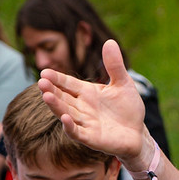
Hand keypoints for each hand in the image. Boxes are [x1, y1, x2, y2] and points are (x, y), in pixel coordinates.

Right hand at [38, 40, 146, 163]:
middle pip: (62, 97)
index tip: (45, 72)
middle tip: (41, 82)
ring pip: (65, 113)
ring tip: (46, 96)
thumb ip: (115, 66)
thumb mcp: (123, 84)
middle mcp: (82, 107)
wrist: (138, 132)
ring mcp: (85, 123)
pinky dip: (70, 127)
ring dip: (56, 106)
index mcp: (87, 93)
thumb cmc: (128, 108)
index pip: (68, 83)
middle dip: (51, 90)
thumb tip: (110, 41)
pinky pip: (77, 132)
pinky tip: (65, 118)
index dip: (57, 78)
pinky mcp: (91, 138)